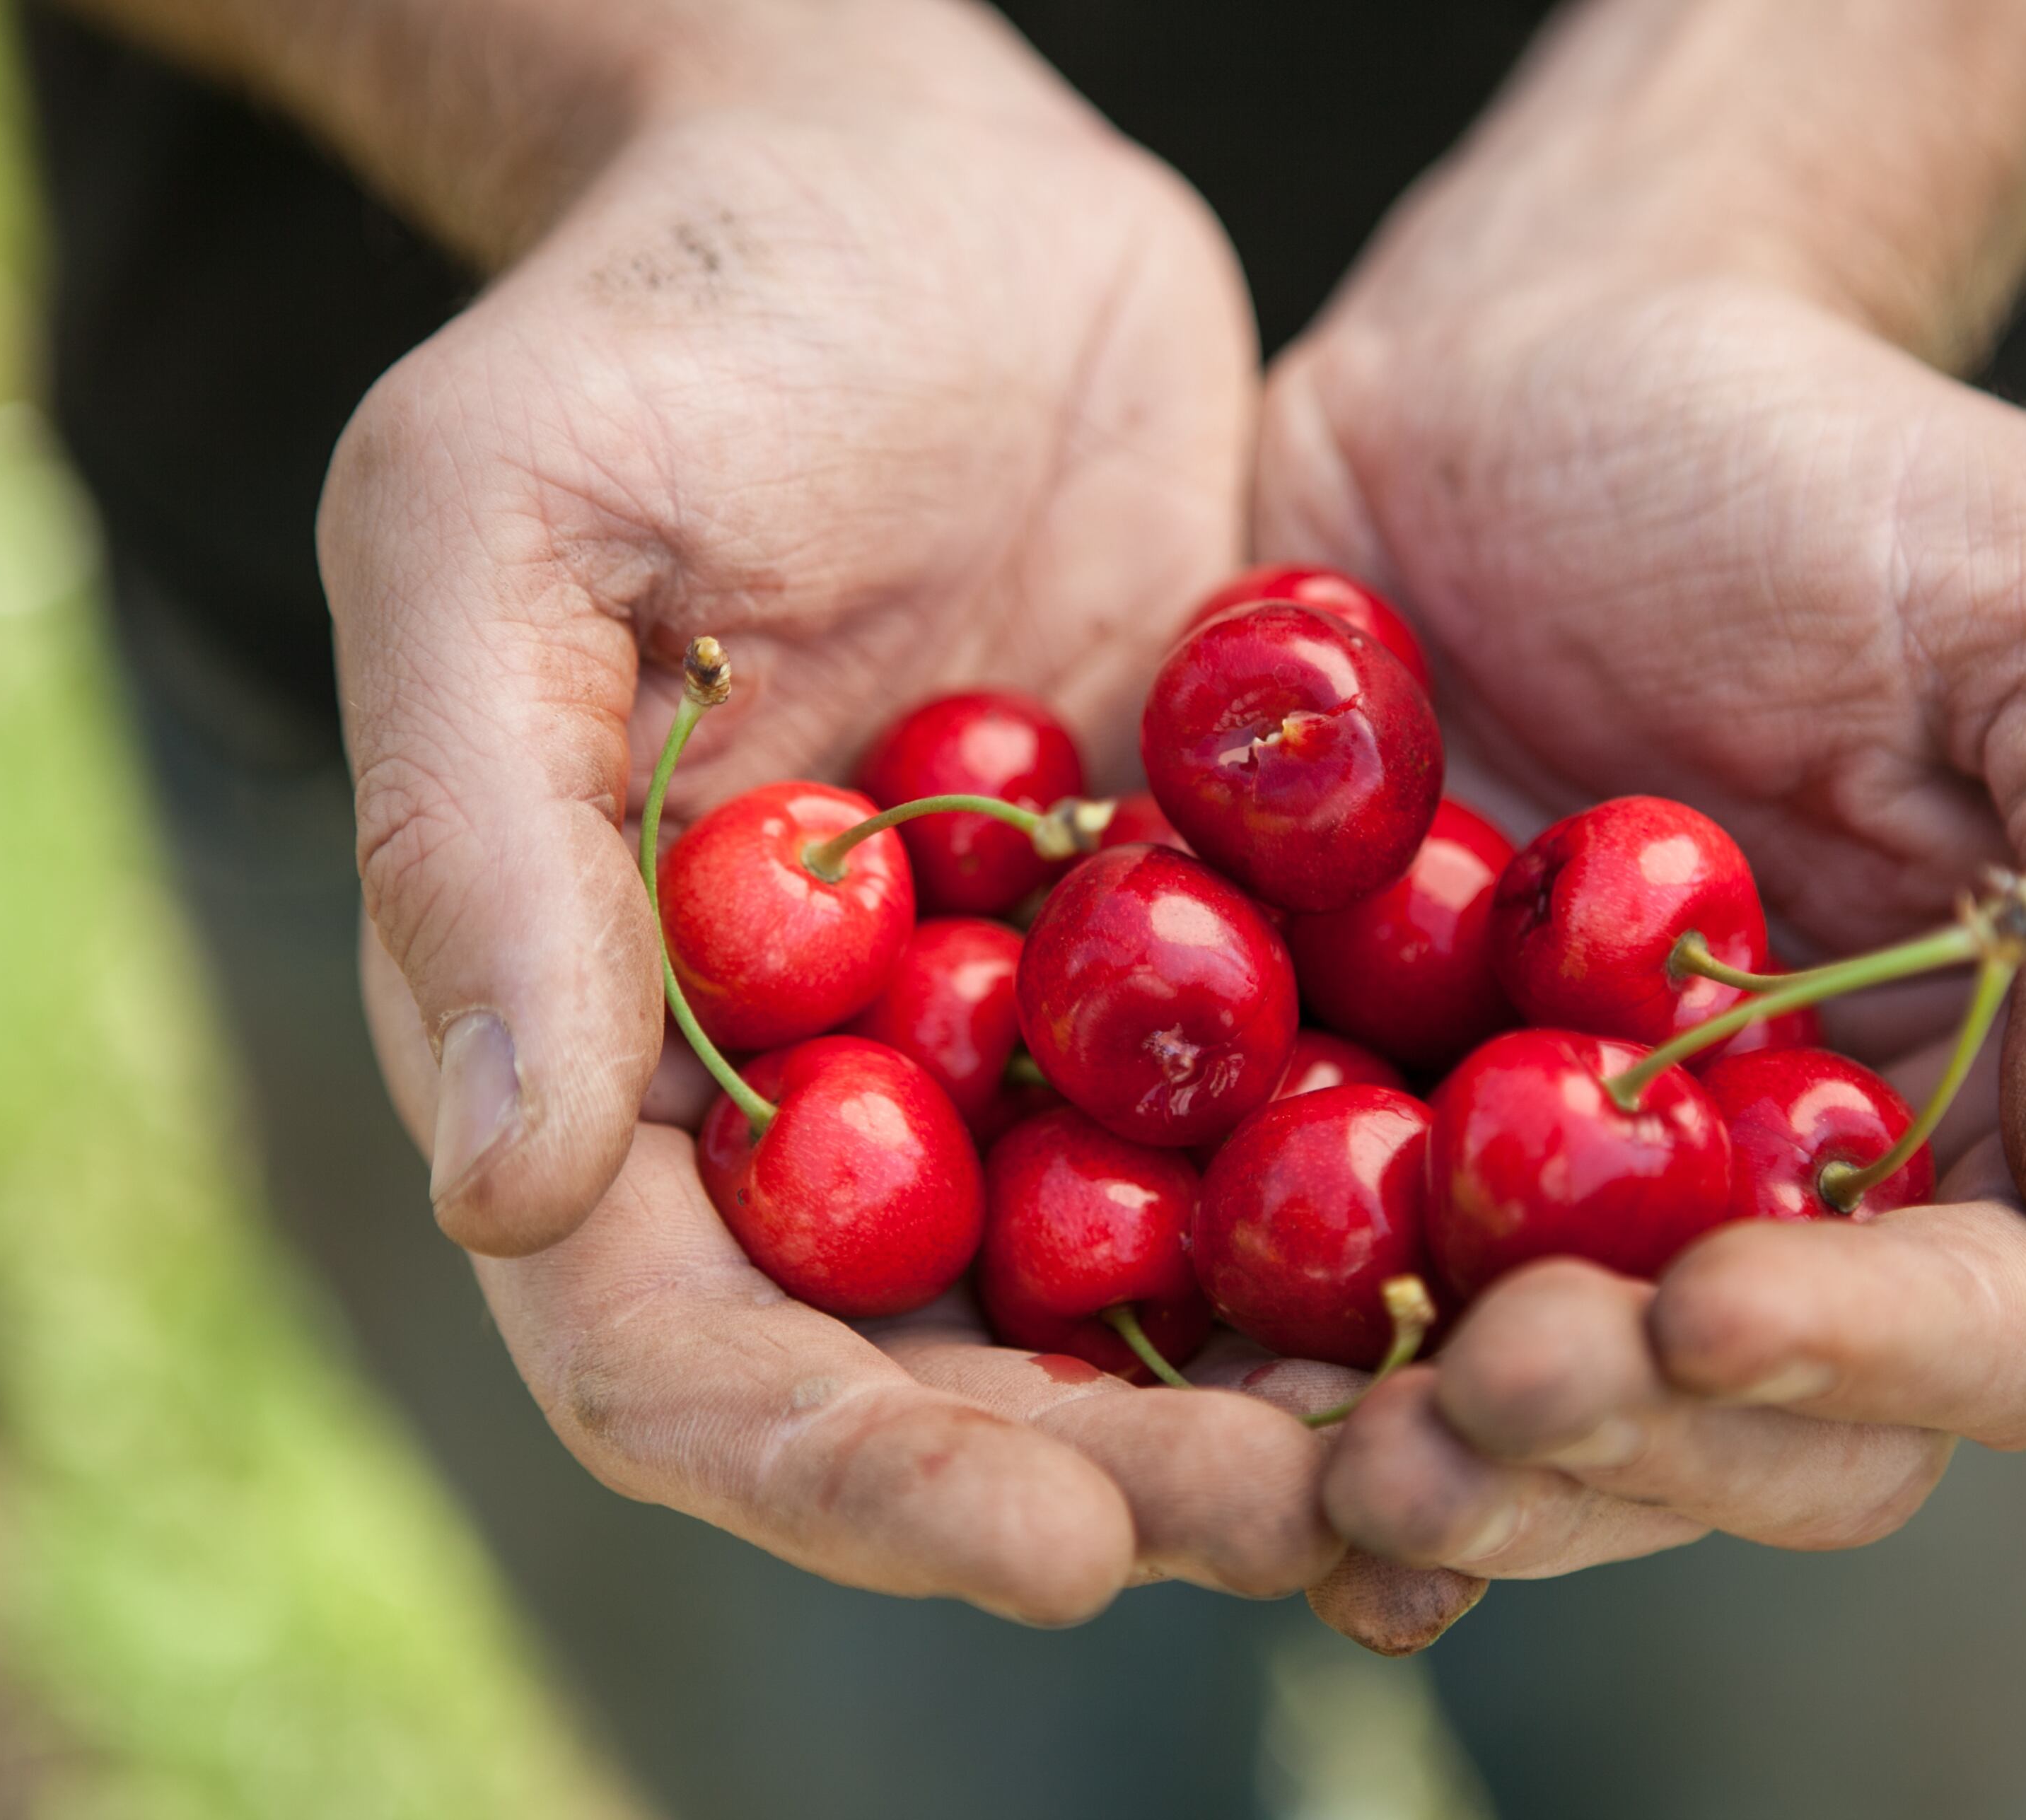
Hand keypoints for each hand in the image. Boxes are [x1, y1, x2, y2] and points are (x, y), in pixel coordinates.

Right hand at [331, 7, 1347, 1626]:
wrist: (910, 194)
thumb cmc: (660, 329)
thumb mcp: (496, 529)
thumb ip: (483, 855)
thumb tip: (500, 1190)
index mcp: (606, 1051)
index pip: (685, 1358)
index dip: (849, 1478)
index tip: (1051, 1537)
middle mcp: (811, 1093)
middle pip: (939, 1377)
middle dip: (1113, 1478)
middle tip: (1315, 1526)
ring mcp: (1006, 1037)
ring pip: (1130, 1295)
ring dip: (1282, 1406)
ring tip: (1462, 1461)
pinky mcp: (1180, 951)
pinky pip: (1276, 1127)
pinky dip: (1389, 1223)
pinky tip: (1542, 1290)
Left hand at [1255, 47, 2025, 1584]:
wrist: (1519, 377)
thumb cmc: (1817, 462)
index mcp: (2013, 1101)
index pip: (2023, 1331)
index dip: (1882, 1358)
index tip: (1710, 1303)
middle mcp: (1807, 1198)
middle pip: (1768, 1439)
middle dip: (1635, 1452)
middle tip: (1487, 1393)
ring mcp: (1589, 1199)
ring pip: (1557, 1441)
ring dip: (1457, 1485)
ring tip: (1330, 1448)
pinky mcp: (1392, 1148)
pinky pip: (1349, 1336)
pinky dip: (1288, 1412)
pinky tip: (1207, 1439)